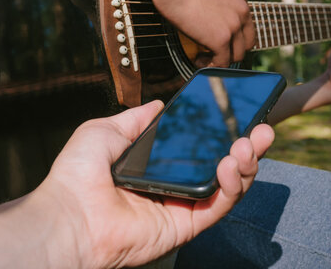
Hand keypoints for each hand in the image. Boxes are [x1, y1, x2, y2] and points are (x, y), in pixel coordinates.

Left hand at [38, 100, 273, 267]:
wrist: (69, 214)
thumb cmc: (79, 174)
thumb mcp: (106, 130)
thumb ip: (136, 118)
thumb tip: (158, 105)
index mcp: (158, 164)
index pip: (200, 146)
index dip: (222, 131)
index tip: (239, 114)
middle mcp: (174, 184)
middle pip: (221, 164)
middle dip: (247, 146)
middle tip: (261, 129)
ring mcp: (182, 205)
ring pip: (228, 186)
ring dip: (245, 163)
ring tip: (248, 143)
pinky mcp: (185, 226)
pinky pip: (218, 206)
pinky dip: (232, 186)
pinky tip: (232, 164)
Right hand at [151, 0, 254, 67]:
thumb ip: (217, 0)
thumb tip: (208, 14)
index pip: (246, 24)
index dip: (235, 37)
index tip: (220, 40)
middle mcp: (242, 11)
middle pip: (246, 43)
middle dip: (231, 51)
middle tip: (214, 52)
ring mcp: (233, 27)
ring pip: (236, 56)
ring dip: (221, 60)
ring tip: (204, 57)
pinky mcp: (221, 40)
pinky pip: (221, 63)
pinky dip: (210, 65)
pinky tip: (199, 59)